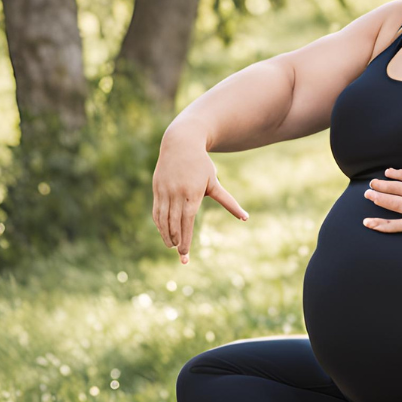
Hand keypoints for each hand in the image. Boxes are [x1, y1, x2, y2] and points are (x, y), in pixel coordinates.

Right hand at [152, 130, 248, 263]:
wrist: (181, 144)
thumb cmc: (202, 165)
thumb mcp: (214, 183)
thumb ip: (228, 202)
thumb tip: (245, 218)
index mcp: (193, 193)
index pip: (187, 221)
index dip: (185, 238)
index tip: (185, 253)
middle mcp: (176, 193)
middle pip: (174, 223)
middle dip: (177, 241)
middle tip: (181, 256)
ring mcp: (164, 191)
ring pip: (163, 218)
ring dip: (166, 234)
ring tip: (171, 246)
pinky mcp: (157, 189)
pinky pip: (156, 211)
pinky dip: (159, 223)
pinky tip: (163, 232)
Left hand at [362, 159, 401, 234]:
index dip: (395, 174)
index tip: (387, 172)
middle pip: (394, 188)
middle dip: (381, 185)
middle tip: (370, 184)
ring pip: (392, 203)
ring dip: (378, 199)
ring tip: (368, 196)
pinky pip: (396, 225)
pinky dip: (382, 225)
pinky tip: (369, 223)